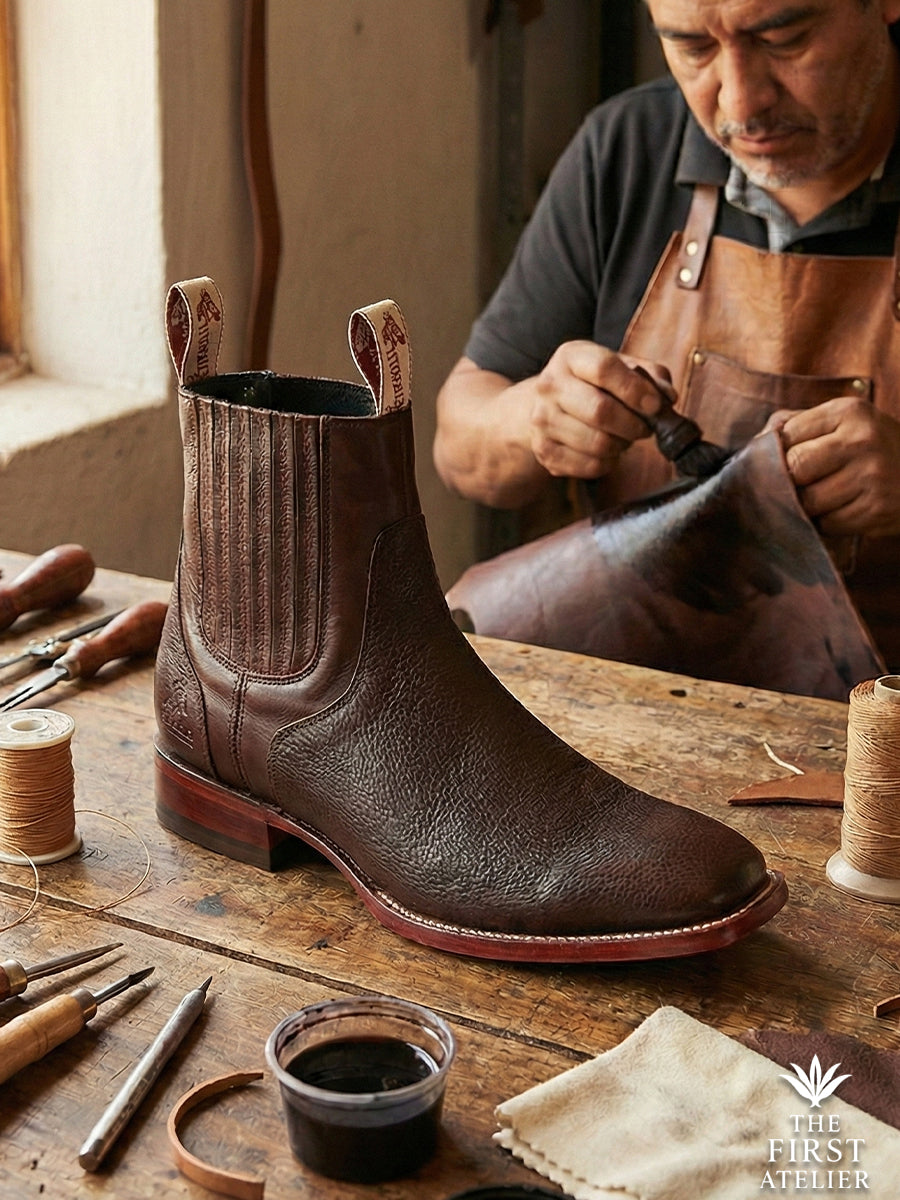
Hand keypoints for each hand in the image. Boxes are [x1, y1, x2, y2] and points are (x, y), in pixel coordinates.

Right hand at [527, 341, 669, 479]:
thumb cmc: (590, 384)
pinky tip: (607, 451)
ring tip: (623, 437)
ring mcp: (542, 420)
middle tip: (645, 428)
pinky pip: (590, 465)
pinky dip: (608, 462)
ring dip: (621, 445)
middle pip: (600, 411)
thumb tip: (668, 398)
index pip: (604, 369)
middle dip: (633, 425)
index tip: (655, 406)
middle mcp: (550, 386)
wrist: (543, 405)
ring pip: (597, 443)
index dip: (636, 390)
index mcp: (571, 357)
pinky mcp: (544, 450)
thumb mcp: (618, 366)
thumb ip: (649, 375)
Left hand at [764, 397, 899, 537]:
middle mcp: (861, 440)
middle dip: (787, 484)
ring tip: (819, 500)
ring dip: (806, 507)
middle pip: (794, 469)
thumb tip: (754, 445)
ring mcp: (872, 476)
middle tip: (791, 488)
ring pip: (809, 502)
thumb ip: (798, 425)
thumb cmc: (873, 448)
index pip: (786, 436)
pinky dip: (826, 523)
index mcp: (847, 412)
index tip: (772, 466)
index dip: (773, 456)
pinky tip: (841, 512)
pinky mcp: (877, 509)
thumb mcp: (844, 422)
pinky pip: (829, 524)